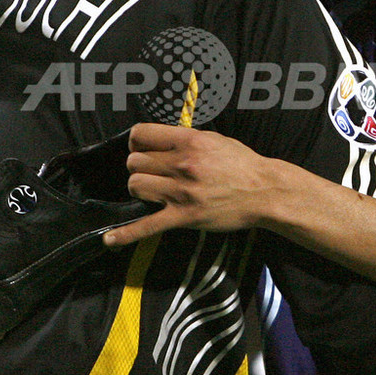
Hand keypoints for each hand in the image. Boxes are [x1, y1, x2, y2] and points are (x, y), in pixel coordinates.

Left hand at [103, 123, 276, 245]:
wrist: (265, 191)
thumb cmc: (243, 165)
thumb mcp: (215, 140)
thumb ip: (187, 139)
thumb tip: (162, 139)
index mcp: (189, 141)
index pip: (141, 134)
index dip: (136, 142)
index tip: (141, 149)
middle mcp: (182, 164)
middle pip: (135, 161)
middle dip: (140, 166)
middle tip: (154, 173)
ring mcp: (182, 191)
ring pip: (135, 185)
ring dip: (140, 188)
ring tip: (154, 191)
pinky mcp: (184, 216)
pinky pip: (147, 226)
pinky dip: (126, 235)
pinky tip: (110, 241)